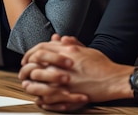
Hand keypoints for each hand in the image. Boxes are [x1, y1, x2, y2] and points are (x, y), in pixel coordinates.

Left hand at [19, 35, 133, 109]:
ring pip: (38, 83)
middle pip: (35, 65)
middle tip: (23, 73)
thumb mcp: (86, 49)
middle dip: (26, 69)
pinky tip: (39, 99)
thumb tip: (59, 38)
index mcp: (67, 51)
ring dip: (30, 85)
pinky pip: (47, 98)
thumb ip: (71, 43)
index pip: (40, 49)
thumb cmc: (102, 65)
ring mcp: (64, 81)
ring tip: (27, 86)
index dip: (30, 54)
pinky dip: (41, 99)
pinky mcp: (67, 95)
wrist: (113, 80)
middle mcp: (63, 64)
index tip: (27, 59)